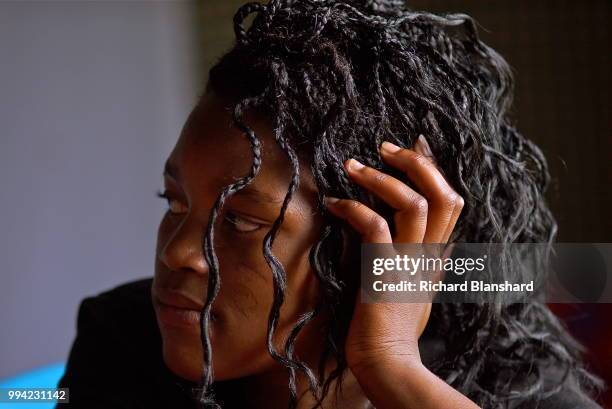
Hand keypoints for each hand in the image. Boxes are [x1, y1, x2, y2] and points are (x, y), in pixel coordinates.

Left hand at [324, 135, 463, 375]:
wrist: (386, 359)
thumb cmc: (396, 326)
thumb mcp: (419, 288)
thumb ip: (426, 261)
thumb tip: (428, 239)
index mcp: (436, 256)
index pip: (452, 202)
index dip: (435, 169)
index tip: (415, 144)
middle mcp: (428, 255)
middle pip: (443, 195)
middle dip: (416, 163)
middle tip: (385, 146)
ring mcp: (408, 262)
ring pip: (414, 204)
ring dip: (381, 179)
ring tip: (351, 165)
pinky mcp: (383, 272)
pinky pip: (375, 227)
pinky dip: (354, 208)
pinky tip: (334, 203)